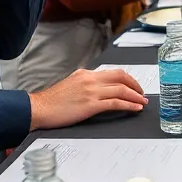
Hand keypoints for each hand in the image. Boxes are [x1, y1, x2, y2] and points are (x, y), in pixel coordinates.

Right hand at [30, 69, 147, 129]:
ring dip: (135, 96)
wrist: (38, 108)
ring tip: (142, 102)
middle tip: (142, 93)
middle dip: (135, 85)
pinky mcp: (90, 105)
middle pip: (121, 77)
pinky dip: (128, 105)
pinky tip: (135, 108)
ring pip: (121, 90)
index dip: (127, 79)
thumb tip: (98, 90)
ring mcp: (91, 91)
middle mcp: (90, 79)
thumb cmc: (52, 101)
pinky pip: (115, 103)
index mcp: (86, 74)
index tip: (133, 85)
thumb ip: (85, 84)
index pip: (112, 73)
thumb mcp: (70, 85)